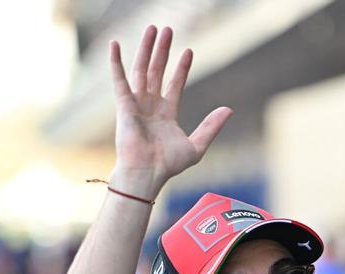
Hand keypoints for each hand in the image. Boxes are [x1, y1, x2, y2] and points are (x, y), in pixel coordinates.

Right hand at [109, 26, 231, 193]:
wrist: (147, 173)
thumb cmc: (168, 165)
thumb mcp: (196, 146)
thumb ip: (211, 126)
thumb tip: (229, 109)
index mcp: (166, 114)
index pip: (174, 84)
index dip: (181, 68)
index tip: (188, 51)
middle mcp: (150, 107)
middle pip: (156, 72)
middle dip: (162, 51)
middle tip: (168, 29)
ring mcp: (136, 105)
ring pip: (141, 70)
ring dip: (146, 49)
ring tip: (153, 29)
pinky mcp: (124, 106)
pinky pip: (119, 80)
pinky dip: (116, 63)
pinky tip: (115, 45)